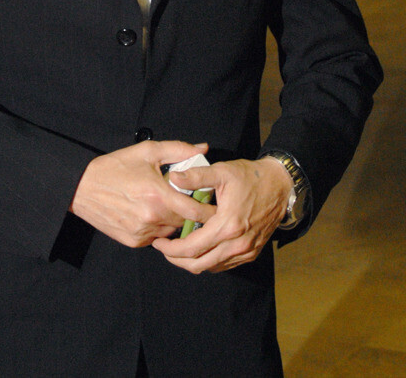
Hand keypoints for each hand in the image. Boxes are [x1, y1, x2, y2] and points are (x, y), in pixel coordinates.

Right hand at [69, 140, 210, 247]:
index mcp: (158, 196)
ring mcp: (143, 233)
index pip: (196, 210)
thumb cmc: (115, 167)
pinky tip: (150, 212)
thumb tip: (202, 149)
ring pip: (171, 231)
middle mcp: (152, 218)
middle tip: (188, 200)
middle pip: (186, 222)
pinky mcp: (134, 242)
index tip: (213, 203)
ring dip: (173, 220)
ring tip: (166, 204)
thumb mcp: (147, 151)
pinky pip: (156, 237)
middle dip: (191, 213)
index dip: (208, 208)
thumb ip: (178, 150)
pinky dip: (158, 227)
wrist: (83, 188)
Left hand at [152, 156, 291, 272]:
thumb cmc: (251, 177)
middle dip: (177, 260)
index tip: (158, 242)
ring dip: (192, 261)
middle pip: (198, 264)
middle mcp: (237, 244)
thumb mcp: (222, 171)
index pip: (191, 248)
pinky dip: (208, 260)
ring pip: (211, 267)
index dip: (170, 249)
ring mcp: (246, 251)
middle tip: (164, 249)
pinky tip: (200, 248)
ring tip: (178, 248)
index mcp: (227, 225)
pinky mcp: (251, 253)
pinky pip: (224, 265)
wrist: (280, 186)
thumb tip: (172, 178)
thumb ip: (196, 176)